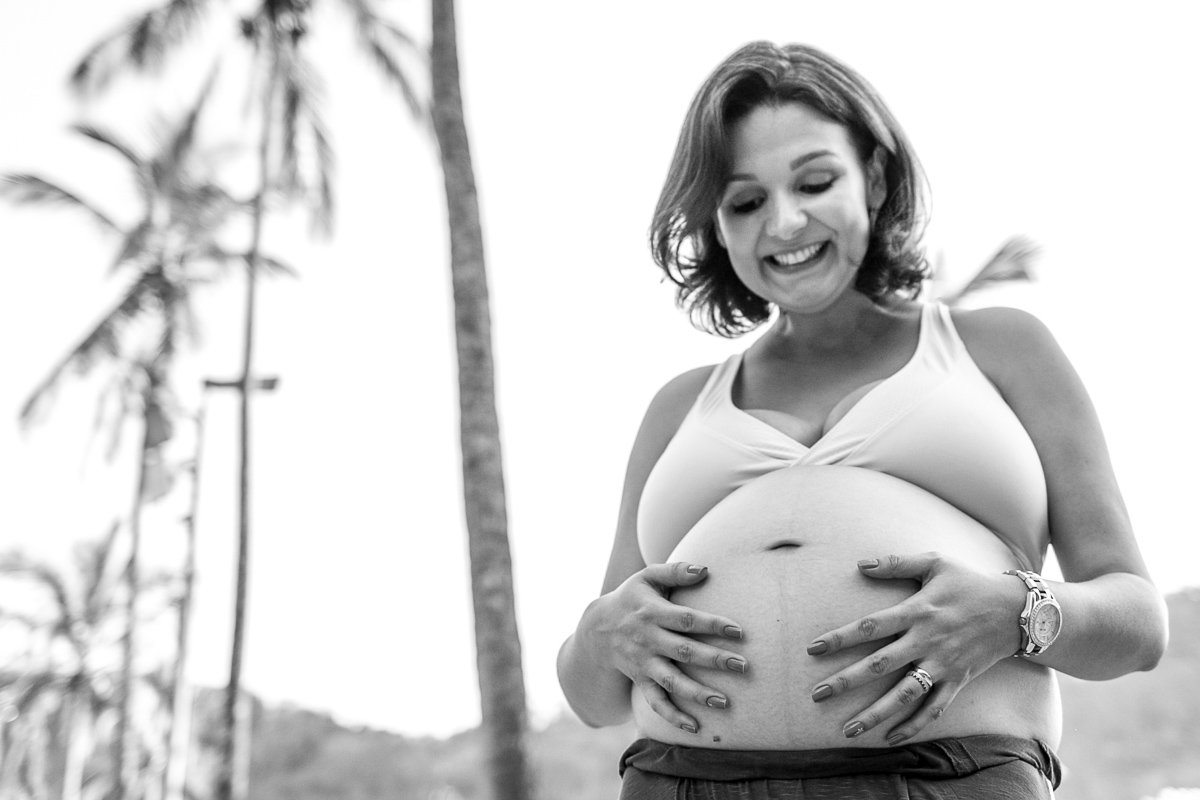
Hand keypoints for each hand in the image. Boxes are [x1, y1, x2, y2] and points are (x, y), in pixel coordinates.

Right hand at [585, 561, 746, 732]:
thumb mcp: (647, 577)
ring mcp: (643, 663)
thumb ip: (676, 572)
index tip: (739, 631)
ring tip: (724, 702)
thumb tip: (705, 569)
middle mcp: (648, 639)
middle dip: (714, 660)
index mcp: (653, 613)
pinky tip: (695, 727)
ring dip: (697, 693)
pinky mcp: (641, 680)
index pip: (686, 620)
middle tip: (743, 666)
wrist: (597, 628)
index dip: (712, 625)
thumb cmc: (632, 598)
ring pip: (671, 681)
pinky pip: (656, 702)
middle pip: (684, 652)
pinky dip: (673, 716)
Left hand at [806, 552, 1024, 742]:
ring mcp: (943, 664)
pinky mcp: (958, 680)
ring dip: (876, 714)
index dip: (841, 637)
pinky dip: (914, 725)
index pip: (871, 626)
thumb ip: (896, 563)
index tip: (813, 648)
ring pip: (905, 694)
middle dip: (847, 681)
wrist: (1015, 611)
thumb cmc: (969, 582)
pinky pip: (934, 708)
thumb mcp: (935, 562)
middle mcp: (927, 641)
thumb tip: (860, 564)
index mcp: (917, 611)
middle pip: (881, 665)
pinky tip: (890, 738)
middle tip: (817, 695)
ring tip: (848, 730)